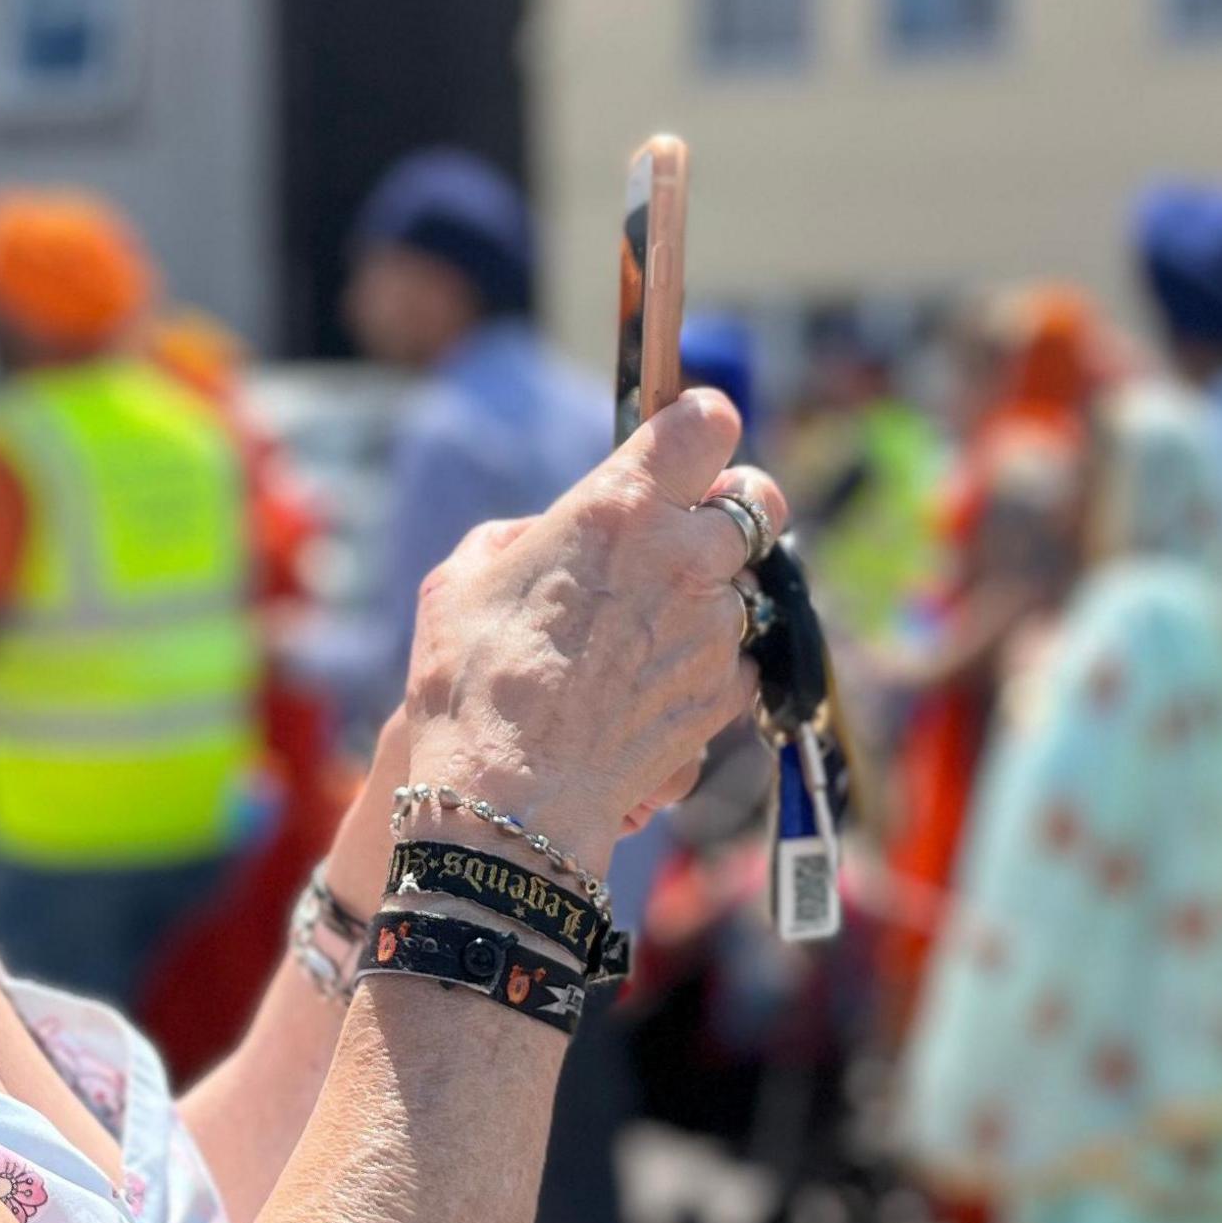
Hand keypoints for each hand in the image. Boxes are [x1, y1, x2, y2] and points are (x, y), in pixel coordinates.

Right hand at [401, 392, 776, 855]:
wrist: (512, 800)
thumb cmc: (472, 684)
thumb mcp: (463, 579)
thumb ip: (526, 535)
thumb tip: (553, 536)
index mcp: (619, 507)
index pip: (706, 422)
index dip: (701, 425)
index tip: (686, 441)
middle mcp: (684, 556)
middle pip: (758, 499)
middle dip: (730, 509)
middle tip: (681, 538)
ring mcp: (715, 627)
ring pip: (742, 586)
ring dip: (706, 599)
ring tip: (635, 641)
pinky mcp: (726, 690)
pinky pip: (735, 658)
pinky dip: (705, 667)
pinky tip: (645, 690)